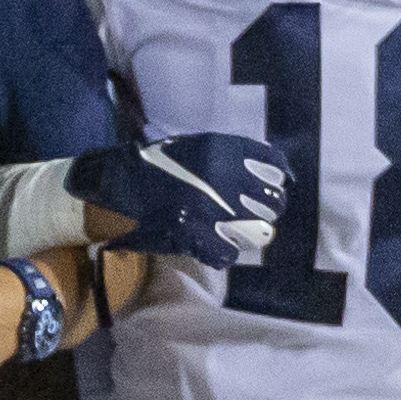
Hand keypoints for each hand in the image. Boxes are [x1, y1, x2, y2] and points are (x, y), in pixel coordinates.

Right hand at [69, 134, 291, 269]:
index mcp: (224, 152)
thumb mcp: (198, 146)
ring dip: (253, 234)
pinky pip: (229, 253)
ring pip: (259, 232)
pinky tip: (216, 246)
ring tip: (241, 232)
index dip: (280, 179)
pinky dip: (225, 252)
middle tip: (258, 214)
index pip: (275, 167)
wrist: (121, 184)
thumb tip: (270, 167)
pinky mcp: (197, 237)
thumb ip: (231, 153)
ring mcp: (212, 210)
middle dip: (269, 210)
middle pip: (273, 202)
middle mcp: (224, 179)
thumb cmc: (159, 164)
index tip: (278, 186)